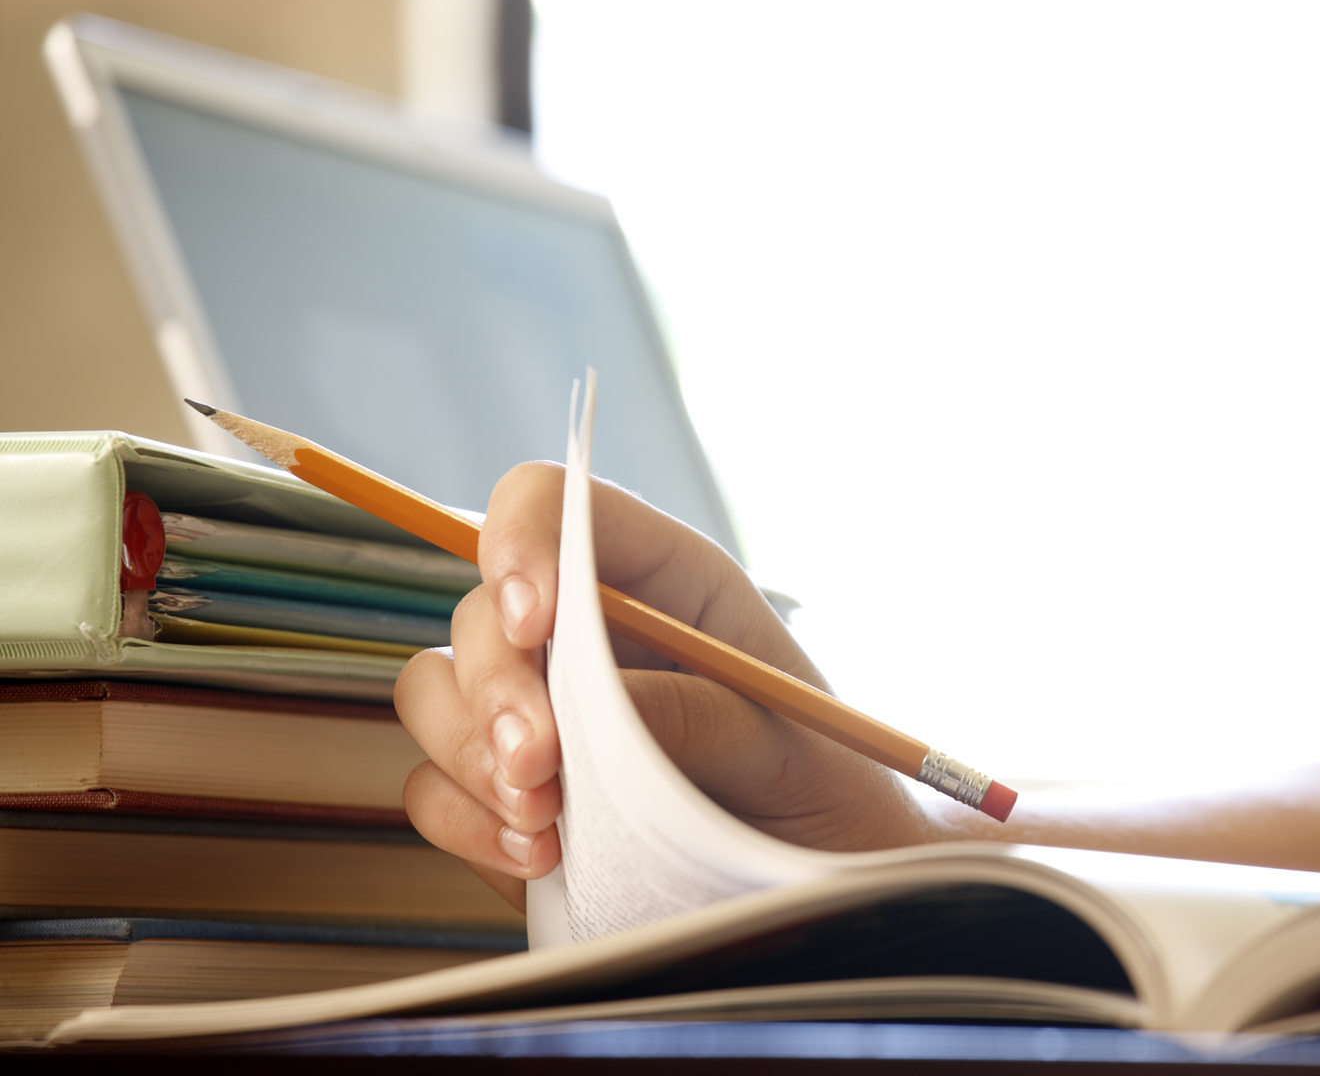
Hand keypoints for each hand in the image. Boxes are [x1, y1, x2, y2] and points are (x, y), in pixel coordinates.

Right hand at [394, 461, 947, 909]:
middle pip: (480, 611)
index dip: (524, 542)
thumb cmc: (824, 781)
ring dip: (470, 754)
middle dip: (495, 687)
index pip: (558, 505)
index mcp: (664, 580)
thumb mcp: (788, 740)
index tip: (533, 622)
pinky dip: (466, 819)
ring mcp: (542, 708)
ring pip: (436, 689)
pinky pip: (433, 782)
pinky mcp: (510, 789)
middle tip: (538, 765)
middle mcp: (590, 630)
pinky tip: (538, 857)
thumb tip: (598, 709)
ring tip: (546, 823)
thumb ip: (699, 713)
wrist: (824, 874)